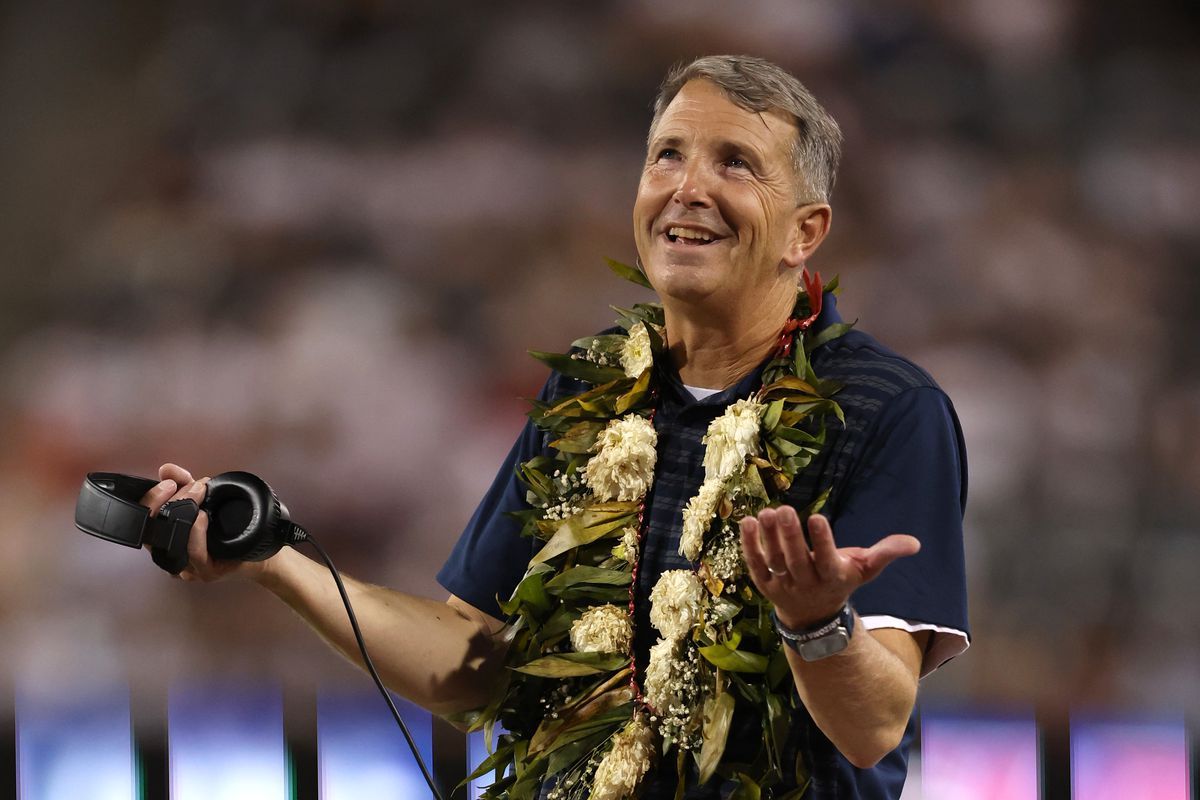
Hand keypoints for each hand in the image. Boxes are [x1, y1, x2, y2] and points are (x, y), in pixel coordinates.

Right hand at [138, 463, 269, 582]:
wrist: (256, 550)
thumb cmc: (225, 527)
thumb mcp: (203, 500)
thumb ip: (184, 484)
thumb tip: (166, 469)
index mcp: (164, 538)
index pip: (144, 520)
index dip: (150, 499)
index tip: (168, 481)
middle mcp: (170, 555)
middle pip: (151, 533)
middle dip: (163, 502)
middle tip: (183, 484)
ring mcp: (187, 567)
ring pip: (172, 542)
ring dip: (183, 512)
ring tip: (196, 493)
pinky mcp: (206, 572)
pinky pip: (194, 554)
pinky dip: (195, 533)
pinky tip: (201, 516)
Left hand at [739, 506, 918, 629]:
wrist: (813, 615)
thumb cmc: (840, 580)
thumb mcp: (865, 570)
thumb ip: (886, 553)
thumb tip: (915, 543)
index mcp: (832, 577)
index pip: (827, 560)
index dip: (823, 541)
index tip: (818, 517)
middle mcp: (806, 583)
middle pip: (797, 560)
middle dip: (791, 535)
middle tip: (786, 509)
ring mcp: (783, 584)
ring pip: (775, 560)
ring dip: (769, 537)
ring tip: (767, 512)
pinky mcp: (764, 583)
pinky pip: (756, 563)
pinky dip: (749, 545)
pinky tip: (746, 522)